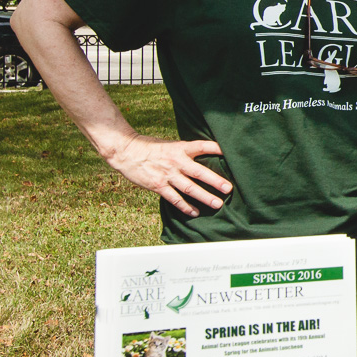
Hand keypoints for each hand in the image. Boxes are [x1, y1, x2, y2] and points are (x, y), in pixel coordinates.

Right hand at [107, 134, 229, 216]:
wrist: (126, 151)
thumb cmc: (151, 147)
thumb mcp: (171, 144)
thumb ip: (186, 152)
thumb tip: (205, 158)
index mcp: (181, 148)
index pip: (203, 146)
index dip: (217, 148)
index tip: (230, 153)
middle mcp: (176, 161)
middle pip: (199, 172)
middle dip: (215, 181)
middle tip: (228, 189)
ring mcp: (167, 175)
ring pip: (189, 188)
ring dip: (204, 197)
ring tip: (217, 204)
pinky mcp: (158, 186)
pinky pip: (174, 198)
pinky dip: (185, 206)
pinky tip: (194, 212)